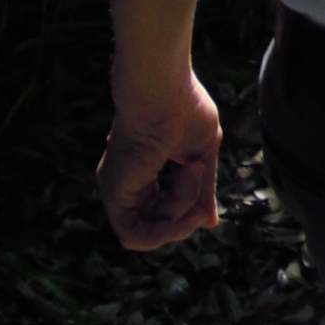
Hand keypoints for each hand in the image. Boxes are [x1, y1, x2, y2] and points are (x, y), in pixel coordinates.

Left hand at [97, 71, 223, 249]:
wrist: (163, 88)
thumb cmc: (184, 107)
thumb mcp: (201, 153)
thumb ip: (202, 189)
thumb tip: (210, 223)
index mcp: (142, 168)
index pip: (161, 208)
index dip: (186, 212)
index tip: (206, 205)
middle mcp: (125, 182)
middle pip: (155, 223)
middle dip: (186, 218)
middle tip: (204, 203)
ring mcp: (117, 189)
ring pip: (147, 232)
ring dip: (180, 219)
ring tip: (194, 177)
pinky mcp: (114, 194)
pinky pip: (134, 236)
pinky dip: (163, 232)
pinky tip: (186, 208)